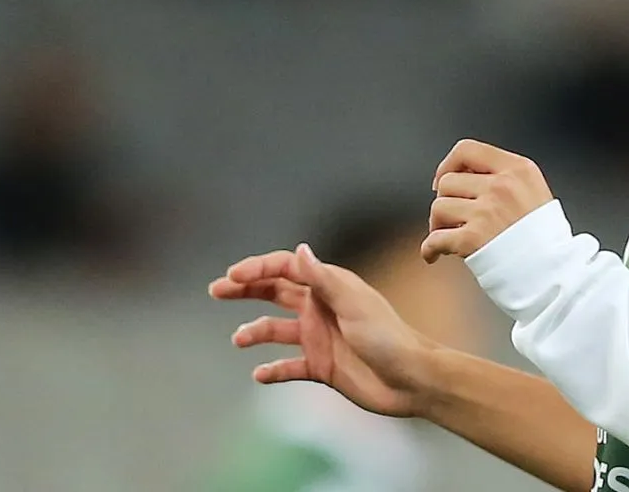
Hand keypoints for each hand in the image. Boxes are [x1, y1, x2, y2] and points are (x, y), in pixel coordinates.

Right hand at [209, 243, 436, 417]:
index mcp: (328, 286)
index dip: (258, 268)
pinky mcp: (321, 366)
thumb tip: (299, 249)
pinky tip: (260, 374)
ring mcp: (318, 337)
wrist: (411, 380)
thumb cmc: (388, 337)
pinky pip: (288, 366)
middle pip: (274, 292)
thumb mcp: (353, 304)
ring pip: (276, 329)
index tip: (233, 276)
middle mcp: (319, 308)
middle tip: (217, 289)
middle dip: (245, 289)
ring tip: (240, 339)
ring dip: (256, 331)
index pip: (285, 268)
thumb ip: (323, 279)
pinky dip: (273, 369)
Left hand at [421, 139, 553, 263]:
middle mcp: (501, 186)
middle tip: (453, 219)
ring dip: (438, 225)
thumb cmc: (546, 239)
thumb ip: (505, 178)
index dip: (448, 164)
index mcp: (518, 170)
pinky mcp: (473, 239)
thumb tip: (462, 175)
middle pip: (448, 182)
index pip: (467, 150)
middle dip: (445, 201)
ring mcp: (486, 212)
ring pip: (438, 208)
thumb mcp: (535, 192)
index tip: (443, 180)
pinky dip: (429, 249)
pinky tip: (433, 255)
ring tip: (449, 237)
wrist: (555, 274)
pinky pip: (435, 239)